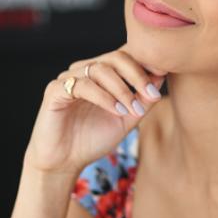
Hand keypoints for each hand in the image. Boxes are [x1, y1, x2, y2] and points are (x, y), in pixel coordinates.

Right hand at [23, 45, 165, 178]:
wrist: (64, 161)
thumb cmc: (94, 138)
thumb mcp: (127, 118)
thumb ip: (143, 99)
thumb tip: (161, 76)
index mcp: (102, 74)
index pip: (126, 56)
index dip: (145, 63)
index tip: (163, 75)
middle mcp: (85, 71)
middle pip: (116, 57)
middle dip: (137, 75)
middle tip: (150, 94)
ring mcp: (68, 78)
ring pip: (100, 69)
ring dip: (122, 89)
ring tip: (131, 109)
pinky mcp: (54, 90)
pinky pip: (82, 85)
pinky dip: (104, 97)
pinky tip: (116, 110)